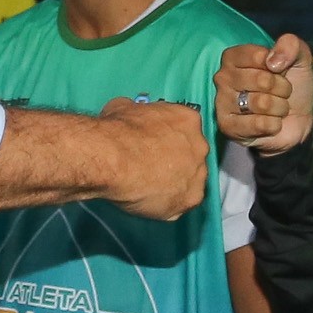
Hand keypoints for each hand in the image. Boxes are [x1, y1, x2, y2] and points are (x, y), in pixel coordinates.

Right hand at [98, 97, 209, 219]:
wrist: (112, 159)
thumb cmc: (117, 132)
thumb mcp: (123, 107)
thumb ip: (136, 112)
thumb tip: (129, 113)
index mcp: (188, 120)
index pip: (186, 128)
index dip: (170, 138)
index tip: (157, 144)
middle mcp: (200, 146)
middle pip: (193, 155)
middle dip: (177, 161)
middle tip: (154, 166)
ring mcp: (198, 175)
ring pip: (191, 181)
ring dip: (175, 184)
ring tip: (151, 187)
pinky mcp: (190, 199)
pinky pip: (181, 204)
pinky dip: (168, 205)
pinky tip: (150, 201)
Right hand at [215, 37, 312, 153]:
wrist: (296, 121)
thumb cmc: (292, 87)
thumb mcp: (299, 59)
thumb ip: (291, 45)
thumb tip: (273, 60)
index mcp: (234, 56)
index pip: (259, 56)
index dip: (279, 65)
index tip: (279, 71)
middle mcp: (223, 77)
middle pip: (262, 80)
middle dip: (282, 88)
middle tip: (281, 93)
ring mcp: (222, 103)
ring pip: (262, 103)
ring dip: (279, 107)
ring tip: (276, 108)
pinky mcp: (227, 127)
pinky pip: (260, 124)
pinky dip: (274, 125)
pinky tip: (270, 123)